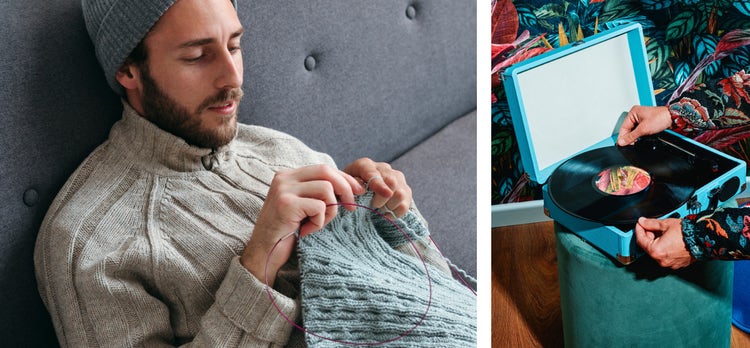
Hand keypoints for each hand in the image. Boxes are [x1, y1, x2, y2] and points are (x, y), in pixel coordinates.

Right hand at [241, 164, 363, 284]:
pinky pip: (319, 207)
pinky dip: (319, 222)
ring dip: (329, 212)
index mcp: (288, 175)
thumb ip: (319, 193)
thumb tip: (352, 186)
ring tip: (316, 225)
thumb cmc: (287, 231)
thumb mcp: (304, 206)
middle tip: (351, 207)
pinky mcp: (286, 204)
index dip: (344, 178)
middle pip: (326, 172)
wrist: (263, 252)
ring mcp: (283, 189)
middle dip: (345, 189)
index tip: (357, 191)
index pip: (324, 168)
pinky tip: (305, 231)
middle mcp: (284, 178)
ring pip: (326, 190)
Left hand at [343, 158, 411, 218]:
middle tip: (373, 205)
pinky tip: (386, 213)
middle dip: (382, 199)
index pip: (374, 173)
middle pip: (392, 182)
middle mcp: (384, 168)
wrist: (358, 194)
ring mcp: (397, 178)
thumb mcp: (344, 187)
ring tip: (379, 209)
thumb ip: (350, 186)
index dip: (377, 185)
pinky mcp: (405, 190)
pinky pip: (405, 205)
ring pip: (400, 193)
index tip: (379, 198)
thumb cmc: (349, 190)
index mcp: (365, 165)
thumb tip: (362, 189)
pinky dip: (395, 213)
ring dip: (389, 206)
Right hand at [617, 105, 671, 145]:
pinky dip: (638, 135)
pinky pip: (638, 130)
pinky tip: (640, 139)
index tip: (621, 144)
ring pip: (633, 130)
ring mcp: (641, 119)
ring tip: (635, 141)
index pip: (624, 127)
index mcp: (633, 112)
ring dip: (634, 136)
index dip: (622, 136)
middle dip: (629, 137)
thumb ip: (631, 136)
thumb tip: (622, 141)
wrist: (673, 118)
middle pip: (628, 129)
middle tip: (629, 144)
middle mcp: (636, 115)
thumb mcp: (643, 129)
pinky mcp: (646, 123)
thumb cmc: (661, 118)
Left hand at [635, 217, 695, 268]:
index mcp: (656, 251)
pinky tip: (670, 240)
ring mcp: (670, 264)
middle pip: (648, 247)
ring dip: (657, 242)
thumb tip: (643, 222)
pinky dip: (665, 248)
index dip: (639, 230)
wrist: (705, 238)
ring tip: (663, 233)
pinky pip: (667, 256)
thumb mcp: (666, 224)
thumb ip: (651, 223)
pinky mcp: (678, 264)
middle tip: (651, 227)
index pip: (640, 240)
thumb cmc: (688, 233)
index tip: (640, 224)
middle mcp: (662, 260)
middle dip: (648, 236)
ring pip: (658, 252)